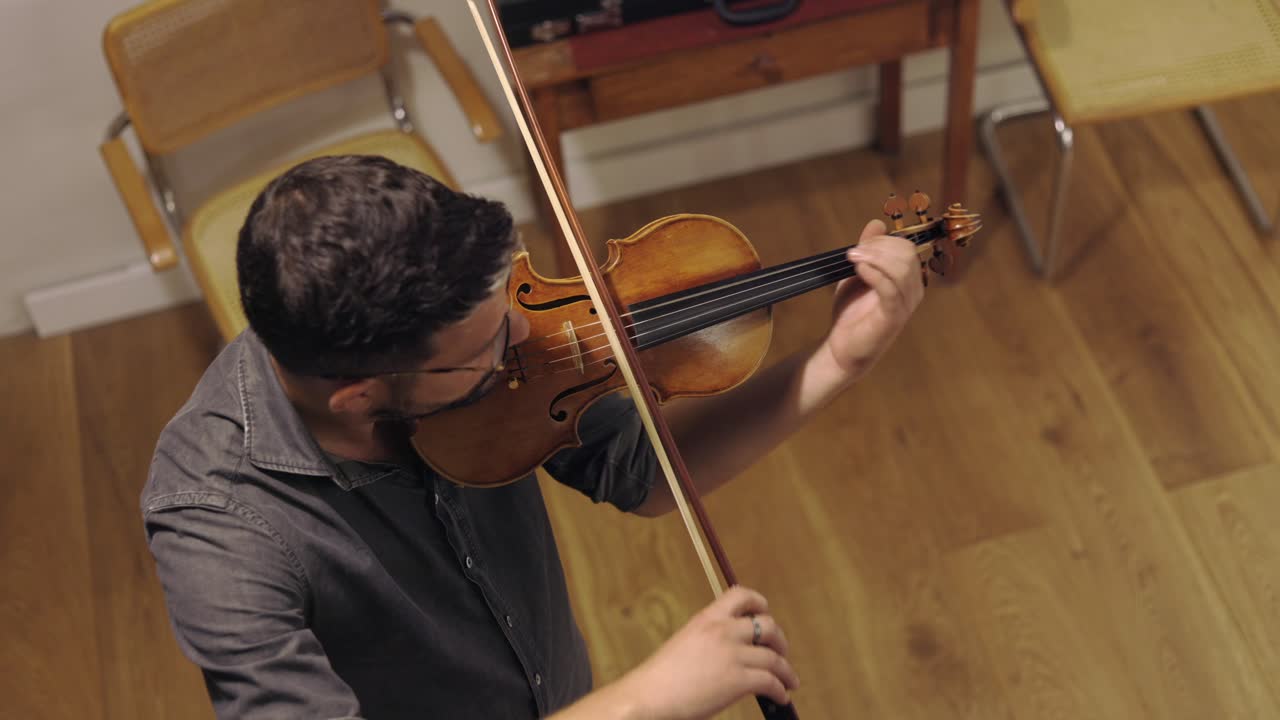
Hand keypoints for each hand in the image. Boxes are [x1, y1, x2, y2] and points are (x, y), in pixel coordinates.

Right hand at [616, 585, 798, 719]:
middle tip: (781, 651)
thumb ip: (709, 640)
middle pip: (768, 625)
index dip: (759, 602)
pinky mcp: (738, 680)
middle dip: (780, 640)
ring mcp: (732, 655)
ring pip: (775, 658)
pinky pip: (770, 681)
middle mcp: (723, 631)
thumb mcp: (685, 643)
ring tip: (789, 681)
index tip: (765, 610)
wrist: (649, 696)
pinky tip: (780, 696)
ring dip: (786, 671)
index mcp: (707, 618)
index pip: (741, 596)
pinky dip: (780, 690)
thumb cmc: (660, 677)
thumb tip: (730, 651)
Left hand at [824, 219, 924, 381]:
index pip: (906, 247)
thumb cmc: (852, 312)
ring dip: (874, 258)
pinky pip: (890, 288)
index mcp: (908, 279)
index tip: (858, 246)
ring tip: (853, 260)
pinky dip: (874, 274)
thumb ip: (869, 250)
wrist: (842, 348)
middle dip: (878, 247)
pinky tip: (859, 271)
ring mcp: (905, 305)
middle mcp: (913, 291)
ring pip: (902, 268)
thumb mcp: (858, 273)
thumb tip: (877, 223)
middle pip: (907, 254)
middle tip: (854, 252)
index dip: (882, 241)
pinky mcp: (893, 318)